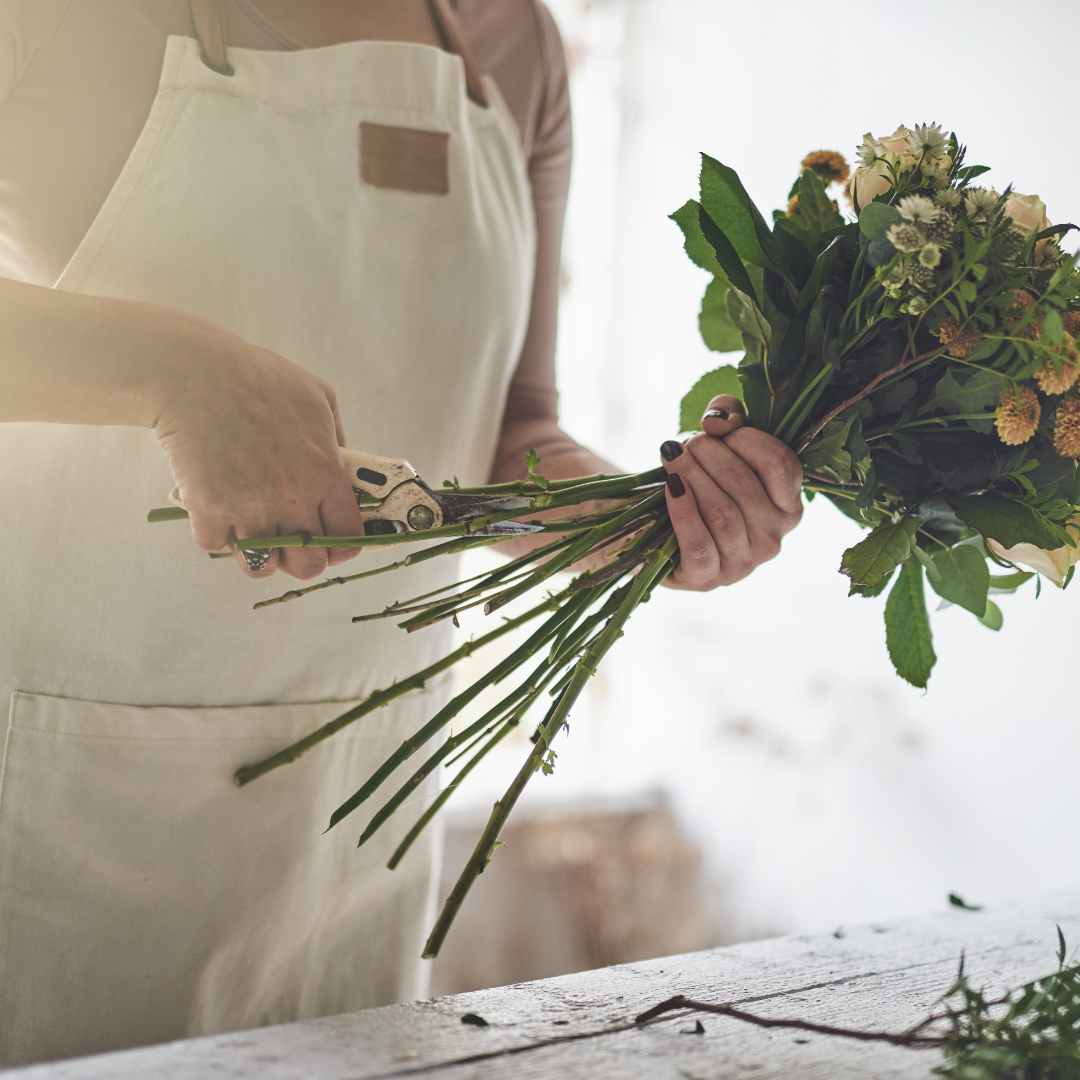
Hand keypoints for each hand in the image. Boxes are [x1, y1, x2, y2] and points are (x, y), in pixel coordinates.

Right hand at [152, 326, 364, 579]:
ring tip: (254, 532)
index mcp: (324, 474)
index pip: (347, 537)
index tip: (332, 541)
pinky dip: (217, 534)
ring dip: (260, 554)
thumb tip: (344, 471)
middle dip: (303, 559)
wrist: (194, 374)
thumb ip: (337, 441)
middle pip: (308, 565)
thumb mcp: (319, 398)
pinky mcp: (207, 509)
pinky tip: (218, 510)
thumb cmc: (259, 377)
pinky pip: (217, 545)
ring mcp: (248, 508)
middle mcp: (291, 499)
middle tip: (291, 540)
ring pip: (261, 566)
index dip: (342, 545)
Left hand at [660, 395, 802, 590]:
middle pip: (745, 486)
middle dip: (711, 455)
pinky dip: (683, 511)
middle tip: (687, 443)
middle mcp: (773, 540)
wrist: (658, 528)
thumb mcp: (721, 443)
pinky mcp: (707, 579)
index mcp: (788, 506)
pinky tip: (670, 487)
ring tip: (672, 458)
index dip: (747, 439)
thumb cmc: (700, 481)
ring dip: (693, 477)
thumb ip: (729, 417)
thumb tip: (718, 421)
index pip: (781, 466)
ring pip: (722, 514)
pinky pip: (700, 544)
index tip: (716, 428)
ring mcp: (742, 564)